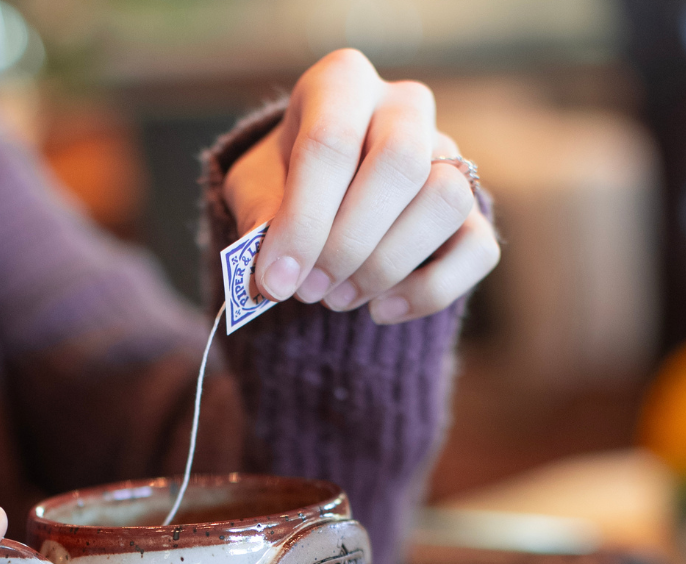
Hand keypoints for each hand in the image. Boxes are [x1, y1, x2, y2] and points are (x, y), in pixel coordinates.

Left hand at [223, 49, 498, 323]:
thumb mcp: (253, 192)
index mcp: (342, 85)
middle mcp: (404, 109)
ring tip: (338, 299)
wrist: (318, 202)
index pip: (330, 142)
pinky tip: (381, 311)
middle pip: (401, 163)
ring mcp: (448, 157)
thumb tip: (274, 273)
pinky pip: (477, 249)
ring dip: (386, 266)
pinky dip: (429, 291)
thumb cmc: (281, 187)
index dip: (302, 222)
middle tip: (309, 291)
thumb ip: (260, 221)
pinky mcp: (474, 211)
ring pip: (446, 201)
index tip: (276, 281)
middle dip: (348, 243)